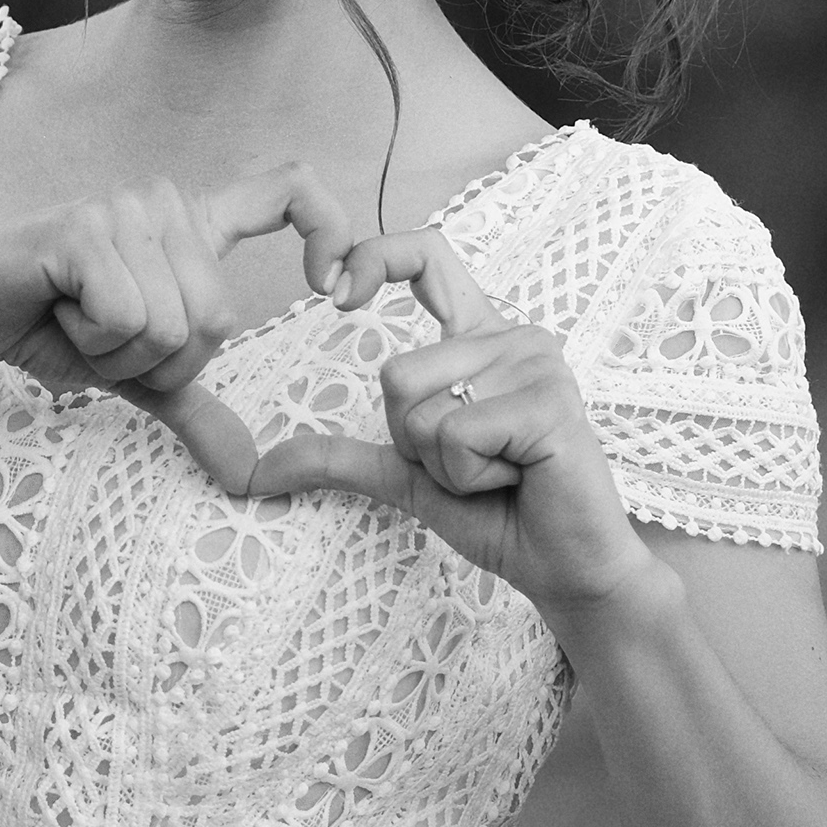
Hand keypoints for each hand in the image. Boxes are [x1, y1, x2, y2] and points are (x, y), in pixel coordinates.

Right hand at [0, 161, 351, 488]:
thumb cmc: (49, 330)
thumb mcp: (135, 377)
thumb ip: (193, 408)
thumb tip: (250, 474)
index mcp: (192, 223)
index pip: (290, 190)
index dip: (331, 231)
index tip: (336, 292)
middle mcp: (164, 202)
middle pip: (219, 319)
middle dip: (160, 363)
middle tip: (102, 336)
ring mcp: (124, 208)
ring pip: (173, 327)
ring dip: (118, 357)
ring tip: (74, 321)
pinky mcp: (84, 230)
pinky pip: (129, 319)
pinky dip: (92, 344)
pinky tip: (56, 310)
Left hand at [245, 229, 655, 613]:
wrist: (567, 570)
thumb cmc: (499, 515)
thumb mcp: (407, 477)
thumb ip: (341, 457)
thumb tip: (259, 469)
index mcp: (482, 337)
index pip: (427, 256)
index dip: (374, 257)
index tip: (336, 293)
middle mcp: (513, 337)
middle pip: (394, 373)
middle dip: (414, 442)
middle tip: (475, 464)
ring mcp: (536, 363)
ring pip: (418, 408)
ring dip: (443, 465)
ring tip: (500, 473)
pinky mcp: (548, 403)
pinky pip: (455, 435)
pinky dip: (468, 477)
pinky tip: (516, 481)